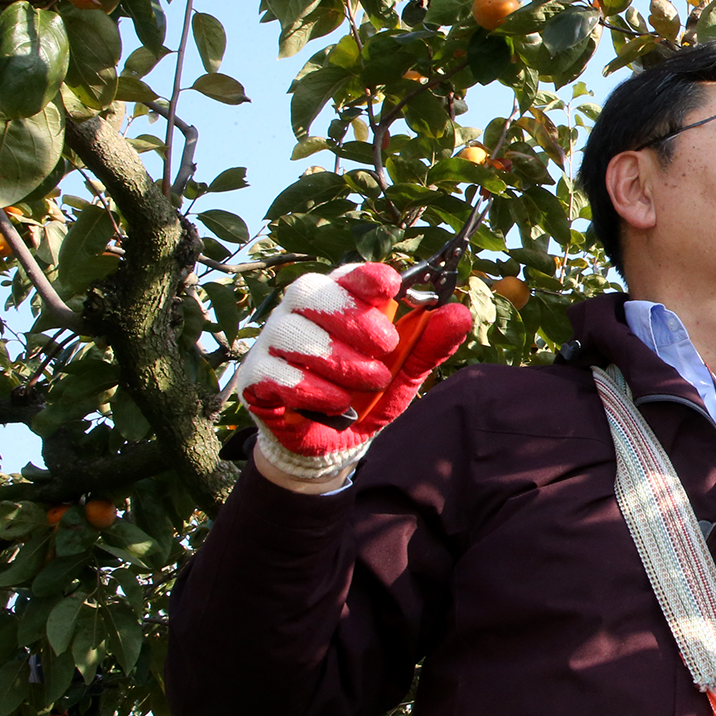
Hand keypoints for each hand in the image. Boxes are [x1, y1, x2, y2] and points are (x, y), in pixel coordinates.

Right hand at [238, 262, 472, 482]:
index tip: (391, 286)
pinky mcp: (255, 377)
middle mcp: (300, 312)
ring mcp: (273, 342)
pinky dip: (312, 389)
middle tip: (386, 347)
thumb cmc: (368, 392)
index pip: (347, 274)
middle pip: (313, 293)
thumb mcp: (405, 371)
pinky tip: (336, 403)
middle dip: (354, 319)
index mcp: (340, 299)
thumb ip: (429, 343)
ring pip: (294, 335)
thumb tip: (460, 314)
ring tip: (370, 382)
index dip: (366, 276)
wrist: (334, 441)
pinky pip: (277, 374)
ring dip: (339, 361)